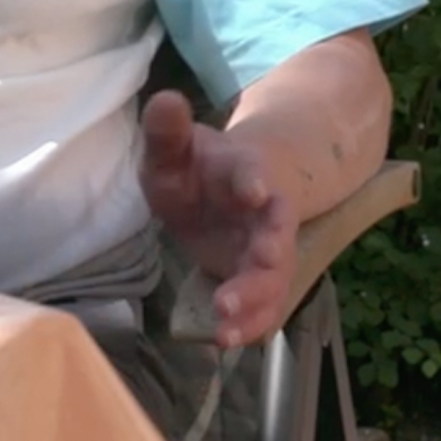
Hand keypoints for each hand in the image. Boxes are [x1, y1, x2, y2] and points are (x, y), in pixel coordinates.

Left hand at [139, 89, 300, 348]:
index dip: (254, 180)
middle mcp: (266, 216)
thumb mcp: (178, 150)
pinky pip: (263, 305)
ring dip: (254, 301)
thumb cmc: (203, 171)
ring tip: (225, 325)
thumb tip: (165, 99)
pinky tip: (224, 341)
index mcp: (246, 173)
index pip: (253, 174)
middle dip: (264, 258)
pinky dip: (248, 324)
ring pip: (274, 279)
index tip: (254, 190)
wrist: (239, 189)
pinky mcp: (261, 280)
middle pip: (275, 237)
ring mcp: (268, 250)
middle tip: (247, 277)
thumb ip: (169, 132)